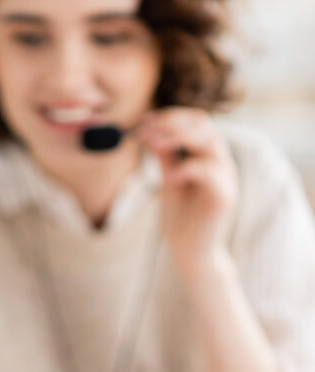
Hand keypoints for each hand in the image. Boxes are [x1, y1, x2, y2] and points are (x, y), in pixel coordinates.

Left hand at [137, 108, 237, 282]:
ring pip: (210, 143)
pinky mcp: (224, 198)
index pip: (197, 123)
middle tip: (146, 130)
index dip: (172, 117)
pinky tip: (170, 178)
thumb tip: (151, 131)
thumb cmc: (181, 221)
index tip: (145, 121)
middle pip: (204, 127)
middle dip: (173, 123)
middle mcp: (221, 164)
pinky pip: (210, 172)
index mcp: (208, 158)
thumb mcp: (169, 183)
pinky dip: (188, 169)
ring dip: (179, 139)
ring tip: (155, 145)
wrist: (191, 255)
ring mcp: (226, 180)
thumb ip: (165, 159)